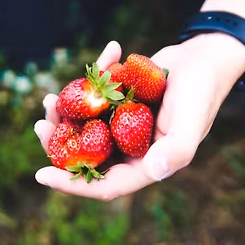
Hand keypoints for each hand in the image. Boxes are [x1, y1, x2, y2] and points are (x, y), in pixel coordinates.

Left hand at [33, 35, 244, 200]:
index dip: (73, 184)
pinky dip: (90, 82)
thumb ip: (176, 150)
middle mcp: (130, 148)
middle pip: (86, 156)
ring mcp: (122, 124)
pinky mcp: (118, 102)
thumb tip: (153, 171)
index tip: (41, 175)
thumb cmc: (200, 93)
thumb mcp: (192, 122)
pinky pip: (94, 99)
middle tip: (42, 125)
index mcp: (145, 164)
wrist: (203, 60)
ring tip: (51, 99)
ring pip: (83, 127)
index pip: (106, 184)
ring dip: (64, 114)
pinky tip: (99, 61)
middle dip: (59, 144)